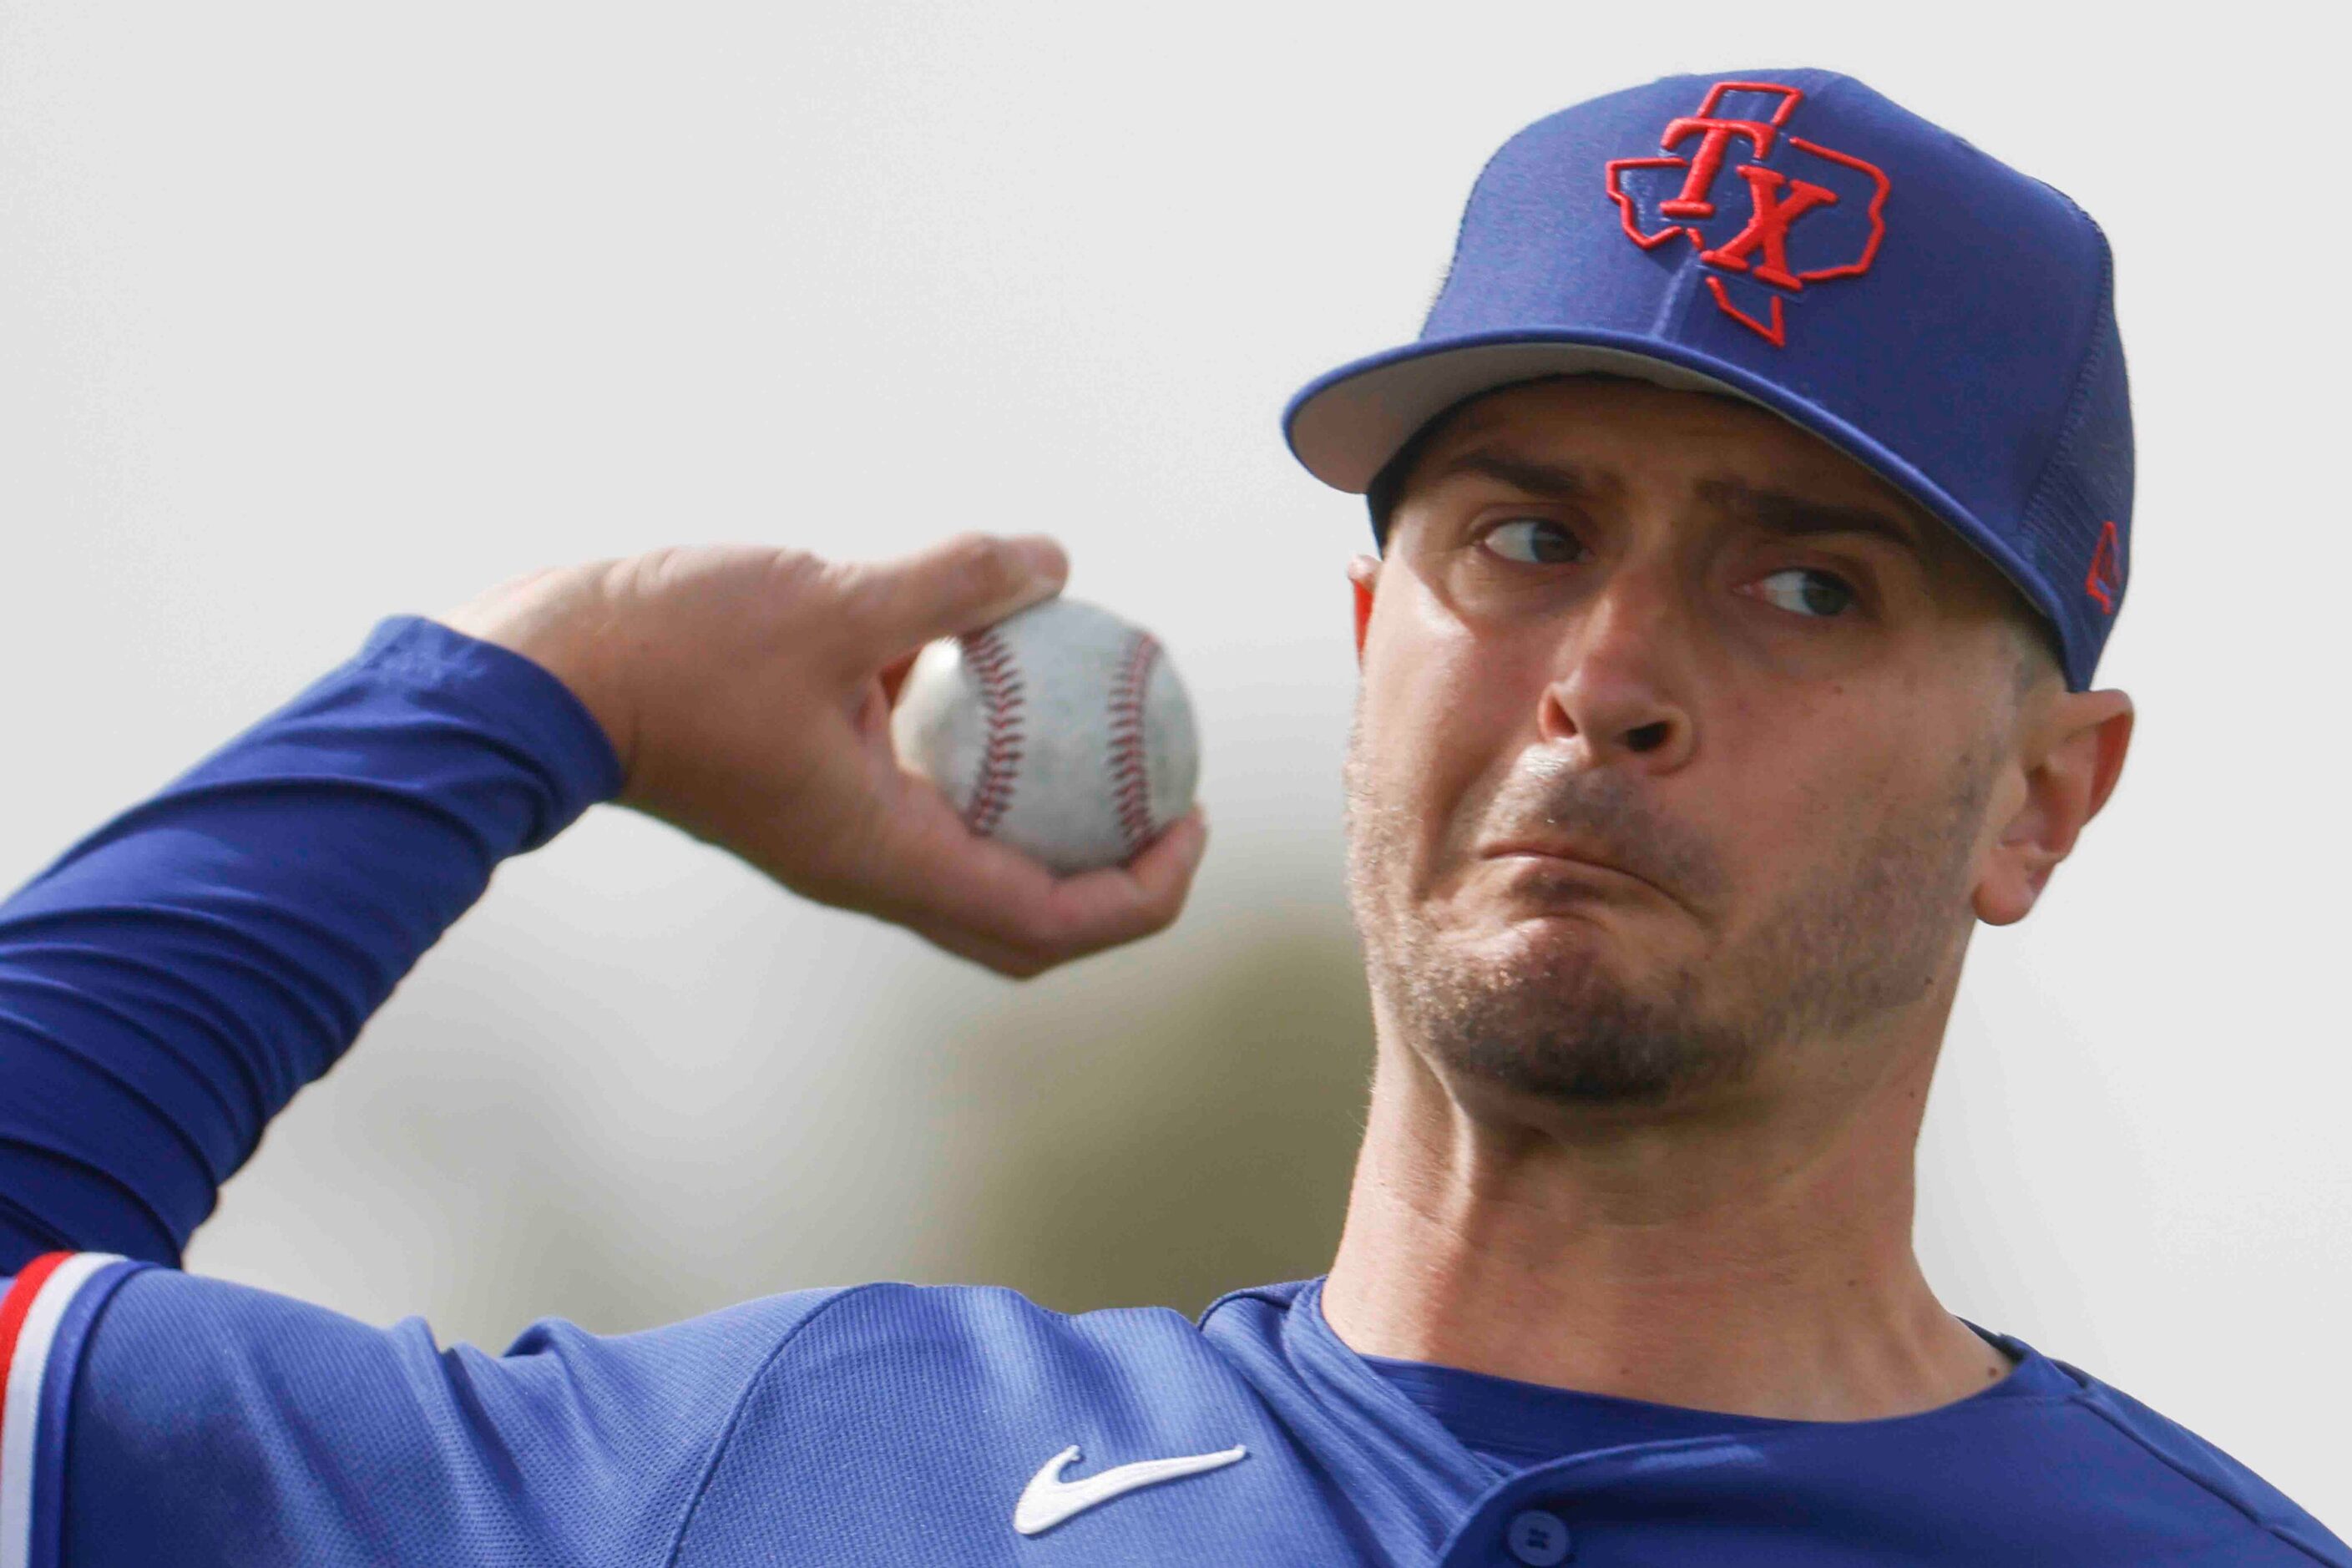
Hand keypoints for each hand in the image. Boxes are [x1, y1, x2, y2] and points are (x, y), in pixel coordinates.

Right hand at [435, 535, 1208, 977]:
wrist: (542, 680)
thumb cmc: (672, 654)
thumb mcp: (830, 604)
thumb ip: (950, 585)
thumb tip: (1053, 560)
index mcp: (886, 857)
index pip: (1049, 921)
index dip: (1142, 891)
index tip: (1190, 821)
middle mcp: (869, 865)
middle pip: (1022, 920)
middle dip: (1112, 877)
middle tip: (1168, 801)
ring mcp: (838, 832)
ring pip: (972, 856)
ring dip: (1047, 816)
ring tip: (1106, 733)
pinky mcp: (812, 786)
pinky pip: (922, 787)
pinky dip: (977, 749)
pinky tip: (997, 656)